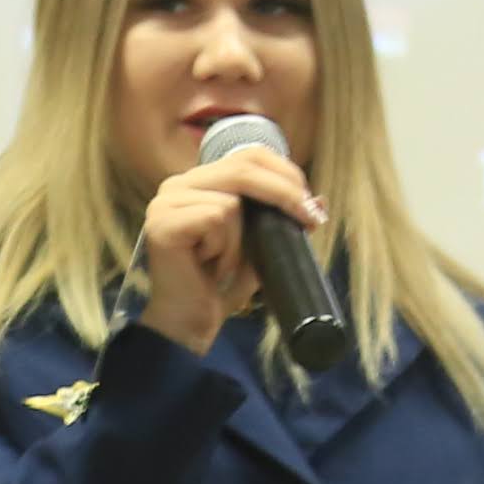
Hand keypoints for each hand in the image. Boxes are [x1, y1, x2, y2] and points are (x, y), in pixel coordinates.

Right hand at [139, 141, 318, 352]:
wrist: (189, 326)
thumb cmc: (218, 288)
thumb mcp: (258, 248)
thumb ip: (281, 222)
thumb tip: (320, 201)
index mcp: (198, 183)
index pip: (247, 157)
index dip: (284, 173)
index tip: (309, 205)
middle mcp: (177, 185)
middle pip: (243, 168)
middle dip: (284, 193)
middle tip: (309, 218)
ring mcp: (166, 202)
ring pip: (232, 201)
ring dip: (240, 240)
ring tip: (223, 265)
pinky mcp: (163, 222)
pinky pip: (216, 218)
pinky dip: (224, 248)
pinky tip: (207, 267)